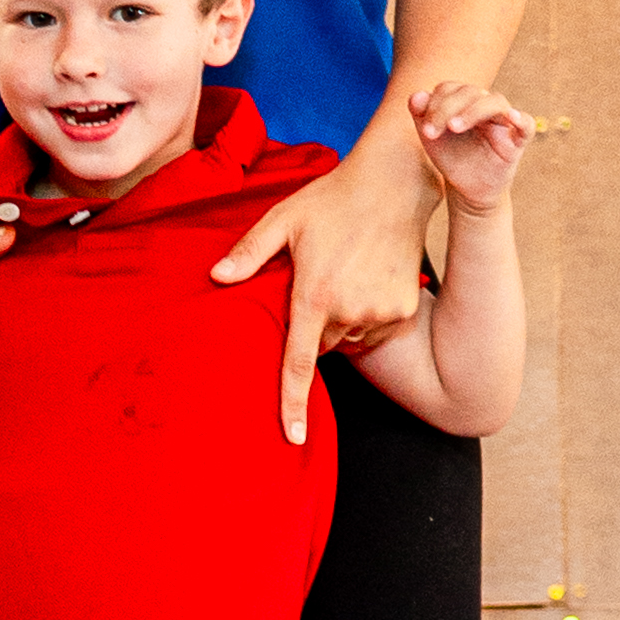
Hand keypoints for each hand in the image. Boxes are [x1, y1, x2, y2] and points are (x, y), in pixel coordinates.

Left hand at [210, 146, 439, 445]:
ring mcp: (380, 311)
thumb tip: (217, 278)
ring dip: (342, 319)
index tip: (292, 437)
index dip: (292, 403)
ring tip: (346, 273)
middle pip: (321, 345)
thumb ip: (249, 253)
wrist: (395, 183)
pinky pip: (375, 330)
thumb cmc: (331, 199)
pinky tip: (367, 278)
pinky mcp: (403, 310)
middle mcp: (349, 310)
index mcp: (314, 294)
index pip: (298, 364)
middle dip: (314, 325)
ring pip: (348, 338)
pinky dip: (367, 315)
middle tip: (320, 280)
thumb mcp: (282, 220)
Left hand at [410, 82, 540, 212]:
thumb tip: (415, 96)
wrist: (468, 188)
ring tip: (454, 126)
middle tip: (431, 133)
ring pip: (495, 102)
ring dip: (473, 111)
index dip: (435, 104)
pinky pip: (526, 124)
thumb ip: (421, 116)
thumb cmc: (452, 157)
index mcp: (463, 100)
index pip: (450, 88)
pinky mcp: (518, 140)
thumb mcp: (432, 138)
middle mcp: (484, 105)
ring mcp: (503, 120)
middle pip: (470, 91)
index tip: (424, 131)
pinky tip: (512, 117)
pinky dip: (521, 119)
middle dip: (446, 109)